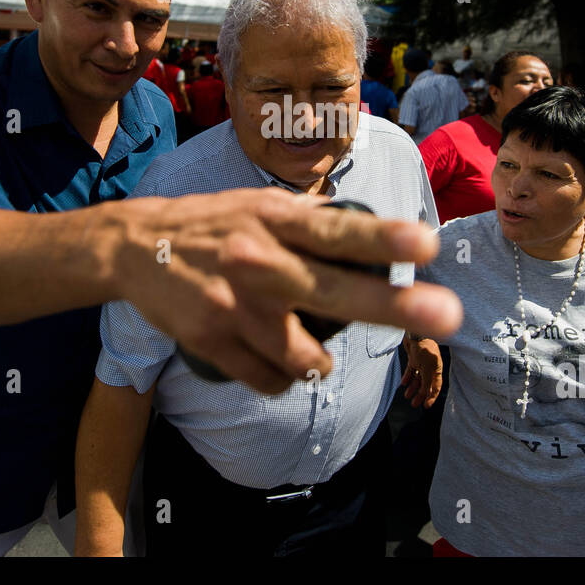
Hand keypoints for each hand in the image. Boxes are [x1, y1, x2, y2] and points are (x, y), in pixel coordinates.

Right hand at [110, 188, 461, 393]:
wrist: (134, 247)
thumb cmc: (213, 223)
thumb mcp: (260, 203)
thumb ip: (310, 219)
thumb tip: (369, 230)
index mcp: (274, 219)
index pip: (336, 230)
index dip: (382, 238)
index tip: (426, 243)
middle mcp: (257, 261)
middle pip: (334, 291)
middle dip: (395, 306)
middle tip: (449, 315)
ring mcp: (234, 306)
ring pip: (306, 358)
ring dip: (319, 361)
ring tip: (307, 345)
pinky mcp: (213, 342)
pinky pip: (272, 380)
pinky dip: (283, 377)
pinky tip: (272, 357)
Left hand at [400, 337, 443, 408]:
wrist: (415, 334)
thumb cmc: (425, 350)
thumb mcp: (427, 369)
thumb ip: (427, 382)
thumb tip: (427, 393)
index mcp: (437, 370)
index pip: (436, 387)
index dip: (432, 397)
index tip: (426, 406)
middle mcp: (430, 368)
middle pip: (426, 384)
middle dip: (420, 395)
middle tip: (414, 404)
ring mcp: (422, 363)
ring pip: (417, 378)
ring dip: (413, 388)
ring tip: (407, 395)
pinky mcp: (414, 358)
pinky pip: (410, 370)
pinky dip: (407, 377)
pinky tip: (403, 383)